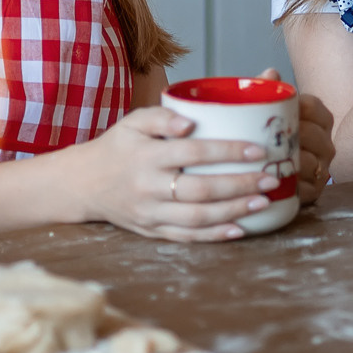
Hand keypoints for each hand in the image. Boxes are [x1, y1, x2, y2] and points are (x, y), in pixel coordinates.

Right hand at [70, 107, 281, 241]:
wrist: (83, 184)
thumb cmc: (118, 147)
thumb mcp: (133, 122)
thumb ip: (162, 116)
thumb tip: (191, 120)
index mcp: (146, 155)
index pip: (191, 152)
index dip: (226, 151)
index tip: (257, 149)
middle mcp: (148, 186)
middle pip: (199, 190)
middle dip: (239, 186)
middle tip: (269, 179)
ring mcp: (150, 213)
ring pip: (196, 218)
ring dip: (233, 212)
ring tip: (262, 203)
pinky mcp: (151, 231)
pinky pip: (185, 237)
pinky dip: (213, 236)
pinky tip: (239, 229)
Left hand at [255, 69, 334, 203]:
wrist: (265, 174)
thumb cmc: (268, 138)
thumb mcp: (265, 113)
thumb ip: (267, 91)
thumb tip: (271, 73)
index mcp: (318, 119)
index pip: (313, 107)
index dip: (296, 108)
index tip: (277, 111)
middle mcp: (326, 143)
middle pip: (312, 135)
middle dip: (290, 136)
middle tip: (265, 137)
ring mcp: (322, 168)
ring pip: (310, 162)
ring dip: (289, 162)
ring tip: (266, 160)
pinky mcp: (314, 191)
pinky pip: (307, 189)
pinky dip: (290, 186)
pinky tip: (274, 183)